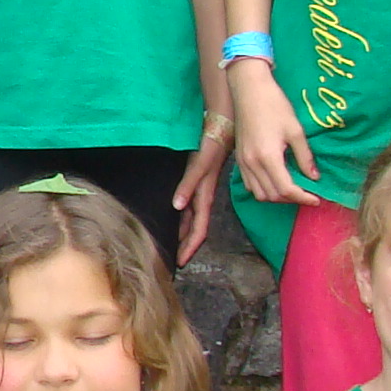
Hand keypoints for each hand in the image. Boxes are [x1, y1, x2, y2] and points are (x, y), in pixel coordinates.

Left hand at [172, 115, 233, 263]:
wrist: (221, 128)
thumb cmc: (212, 145)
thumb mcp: (199, 165)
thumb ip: (188, 185)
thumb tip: (177, 207)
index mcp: (204, 197)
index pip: (198, 230)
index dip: (190, 247)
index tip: (181, 262)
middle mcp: (202, 197)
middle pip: (193, 228)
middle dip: (184, 246)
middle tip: (170, 260)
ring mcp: (199, 191)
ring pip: (190, 219)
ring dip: (181, 232)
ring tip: (169, 245)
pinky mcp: (195, 182)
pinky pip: (187, 206)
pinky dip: (180, 216)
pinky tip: (171, 217)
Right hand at [228, 62, 317, 203]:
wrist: (249, 90)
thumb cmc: (274, 105)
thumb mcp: (295, 130)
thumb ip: (305, 157)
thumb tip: (314, 177)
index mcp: (268, 157)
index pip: (286, 189)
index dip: (303, 198)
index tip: (316, 199)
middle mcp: (252, 164)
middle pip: (272, 195)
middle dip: (291, 199)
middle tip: (307, 194)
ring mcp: (243, 162)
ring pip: (259, 194)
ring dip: (277, 196)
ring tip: (292, 189)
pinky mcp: (239, 159)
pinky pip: (250, 184)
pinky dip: (264, 189)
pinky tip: (275, 180)